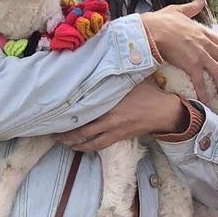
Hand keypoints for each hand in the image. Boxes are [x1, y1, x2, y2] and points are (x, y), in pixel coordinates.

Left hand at [59, 79, 189, 152]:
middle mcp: (110, 119)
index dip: (69, 113)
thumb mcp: (129, 81)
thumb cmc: (148, 93)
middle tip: (53, 134)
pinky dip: (89, 147)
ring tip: (63, 142)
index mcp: (110, 103)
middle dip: (66, 134)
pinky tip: (81, 147)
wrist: (164, 111)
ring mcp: (115, 130)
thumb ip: (112, 79)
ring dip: (75, 143)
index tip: (56, 113)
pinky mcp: (120, 137)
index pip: (85, 109)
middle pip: (83, 131)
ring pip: (91, 142)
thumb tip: (97, 69)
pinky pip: (101, 145)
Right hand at [140, 0, 217, 102]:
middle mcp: (204, 43)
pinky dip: (205, 92)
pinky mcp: (191, 65)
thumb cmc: (161, 20)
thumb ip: (192, 6)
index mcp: (201, 32)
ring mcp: (199, 55)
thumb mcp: (179, 9)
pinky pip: (201, 81)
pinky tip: (207, 102)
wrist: (151, 30)